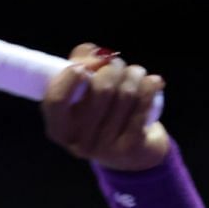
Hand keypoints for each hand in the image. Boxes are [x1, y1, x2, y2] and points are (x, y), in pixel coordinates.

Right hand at [40, 43, 168, 170]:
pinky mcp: (131, 147)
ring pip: (126, 94)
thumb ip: (82, 61)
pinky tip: (152, 82)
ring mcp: (105, 148)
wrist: (132, 151)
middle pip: (100, 90)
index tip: (82, 67)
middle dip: (113, 67)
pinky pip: (143, 105)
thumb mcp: (83, 87)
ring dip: (134, 74)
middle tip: (117, 65)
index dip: (69, 78)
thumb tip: (101, 56)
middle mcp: (79, 142)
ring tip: (135, 72)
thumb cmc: (101, 110)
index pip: (56, 100)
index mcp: (59, 128)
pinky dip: (149, 87)